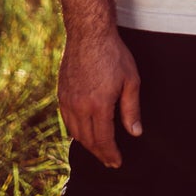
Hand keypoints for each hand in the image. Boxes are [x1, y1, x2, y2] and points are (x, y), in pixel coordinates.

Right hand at [58, 29, 141, 166]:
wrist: (88, 33)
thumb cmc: (113, 54)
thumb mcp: (131, 80)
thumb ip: (131, 109)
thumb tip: (135, 133)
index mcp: (99, 105)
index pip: (104, 140)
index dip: (111, 155)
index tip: (117, 163)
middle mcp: (80, 107)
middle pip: (88, 141)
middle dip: (100, 154)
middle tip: (109, 161)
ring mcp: (68, 101)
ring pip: (75, 133)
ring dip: (88, 144)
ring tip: (99, 149)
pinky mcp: (61, 94)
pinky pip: (67, 121)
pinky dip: (76, 131)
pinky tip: (85, 131)